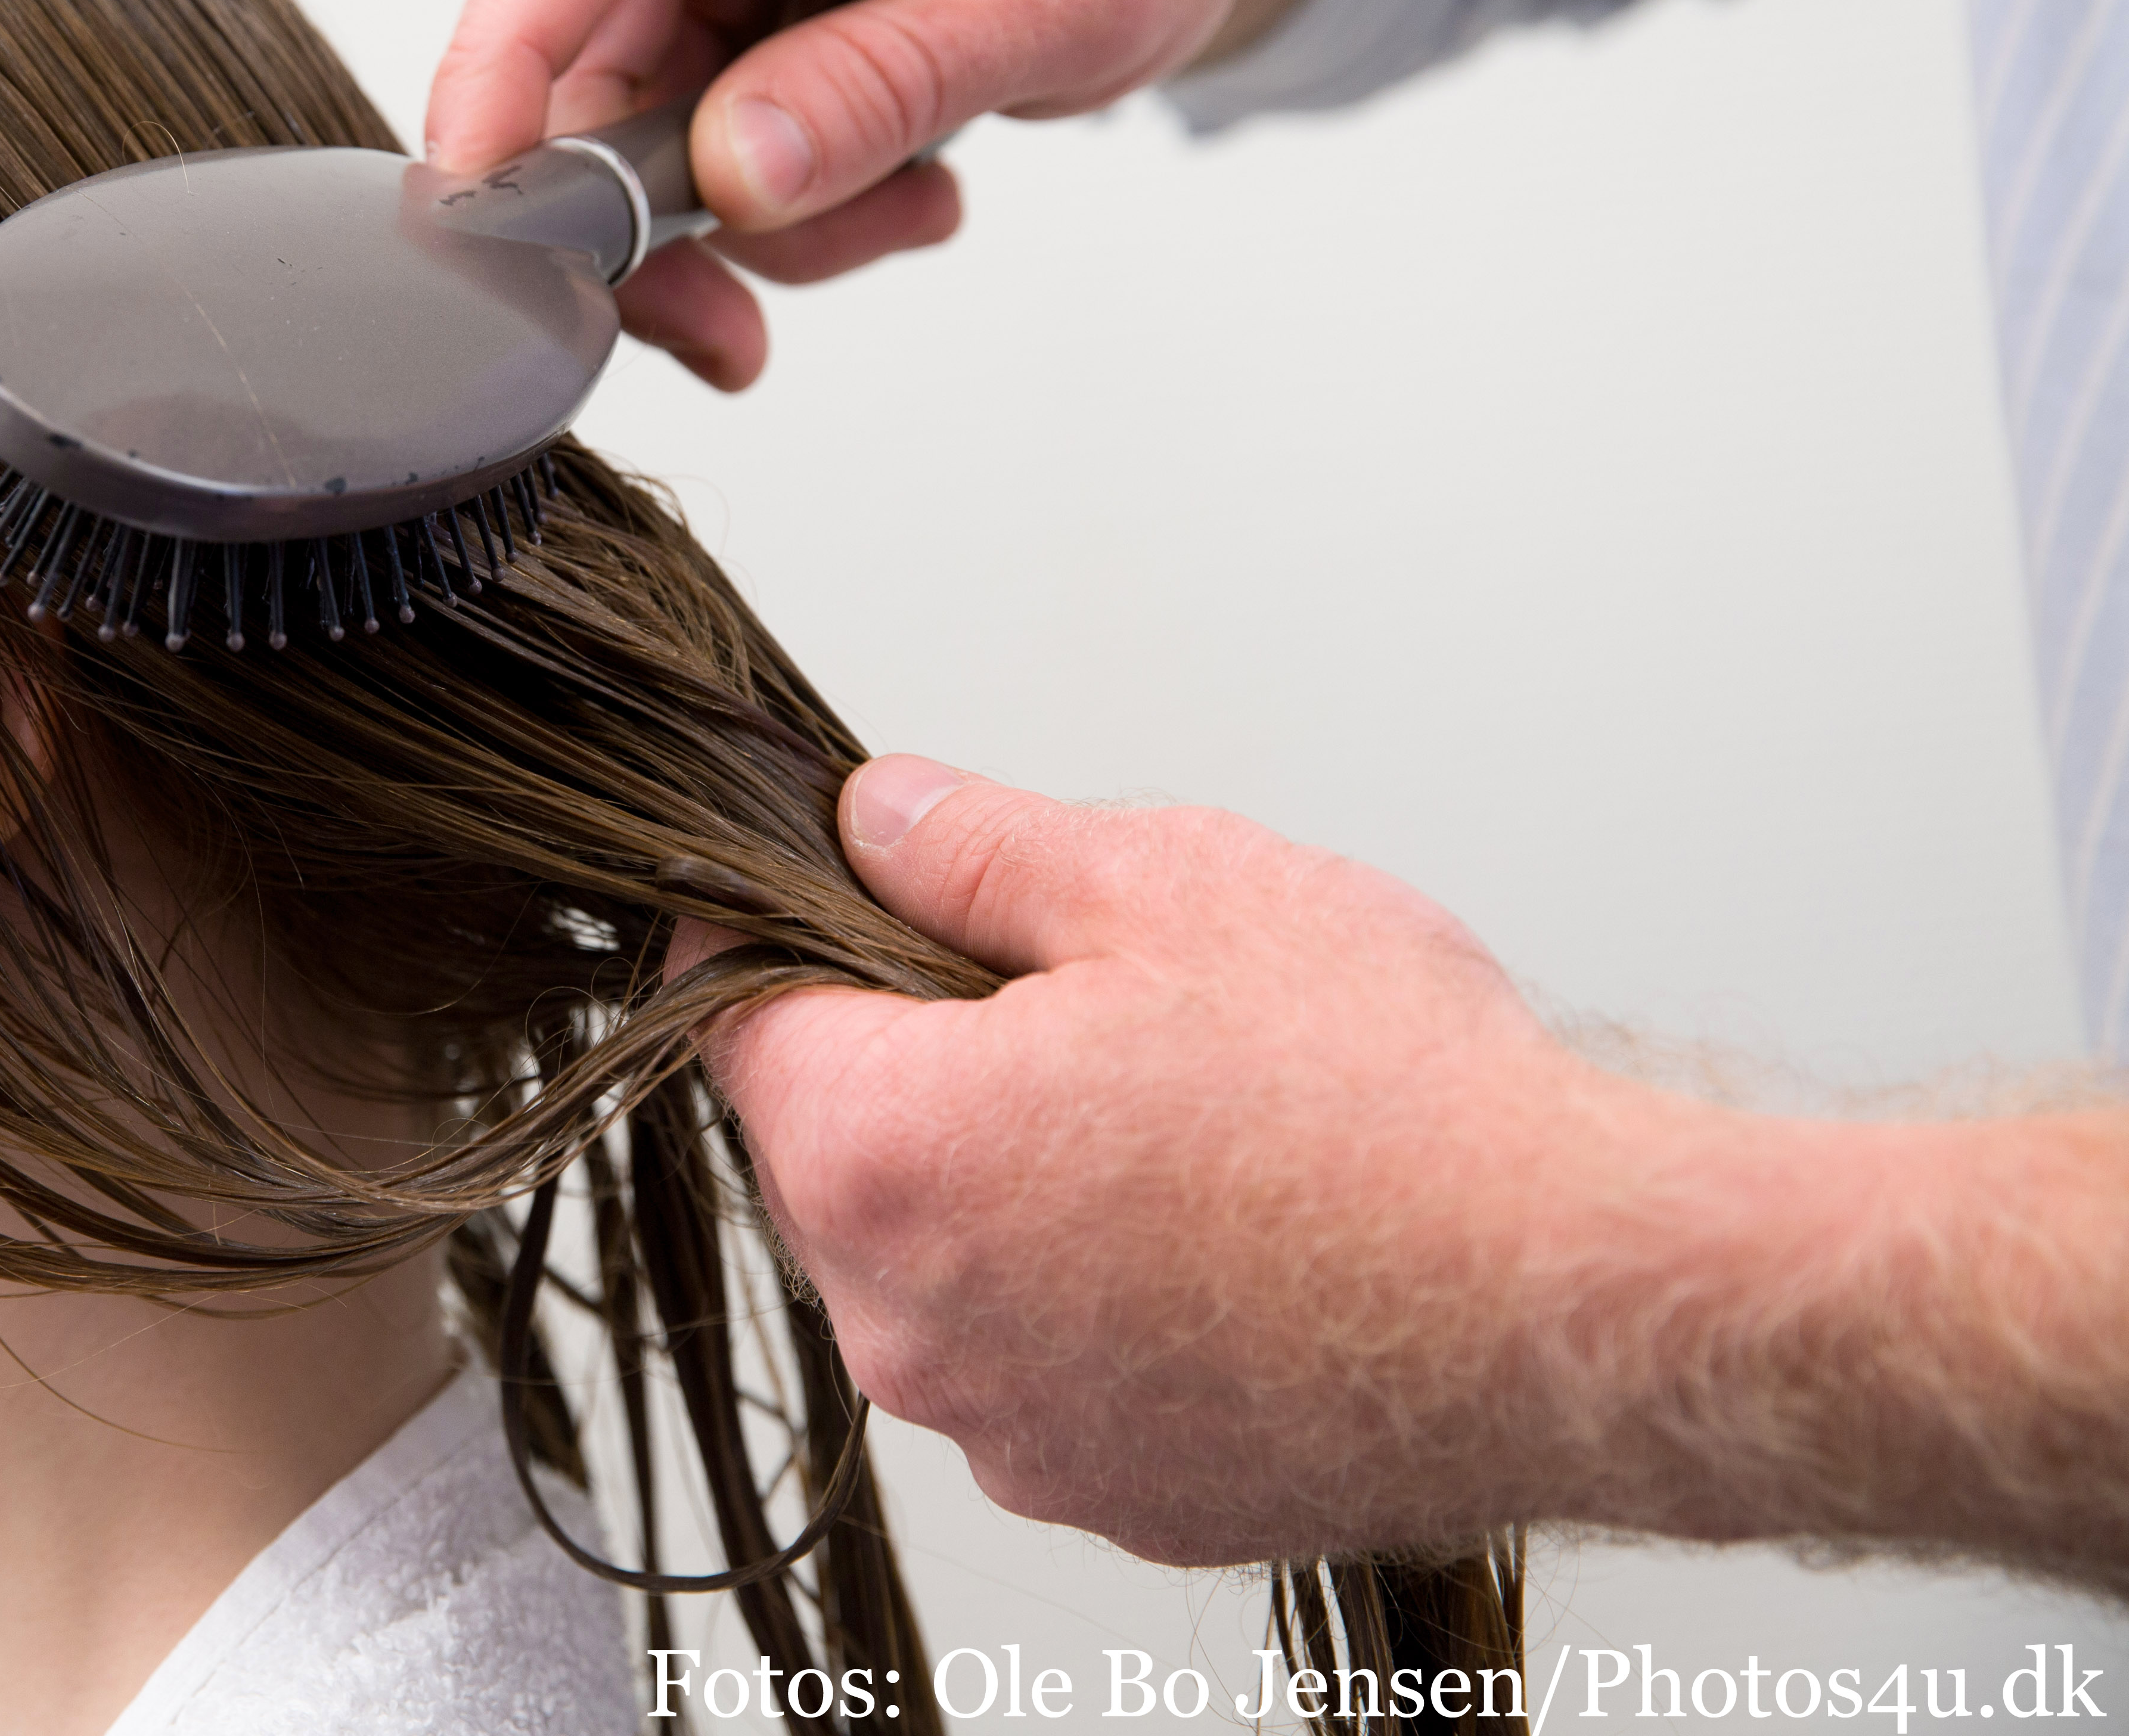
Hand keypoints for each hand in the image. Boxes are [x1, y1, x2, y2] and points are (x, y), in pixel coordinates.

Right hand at [426, 0, 1360, 389]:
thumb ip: (895, 80)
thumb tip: (737, 174)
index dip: (506, 63)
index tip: (483, 207)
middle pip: (582, 56)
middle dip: (658, 222)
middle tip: (742, 337)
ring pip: (628, 122)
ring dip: (756, 217)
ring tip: (914, 198)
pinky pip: (676, 128)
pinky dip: (772, 194)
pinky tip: (891, 175)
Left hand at [690, 758, 2128, 1579]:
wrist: (1583, 1303)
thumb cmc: (1389, 1104)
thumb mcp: (1162, 884)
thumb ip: (973, 850)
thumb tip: (876, 818)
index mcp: (883, 1155)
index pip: (726, 1021)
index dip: (759, 934)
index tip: (805, 893)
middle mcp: (911, 1325)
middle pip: (827, 1153)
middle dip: (901, 1061)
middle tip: (1047, 991)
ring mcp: (1011, 1431)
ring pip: (937, 1268)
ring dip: (1003, 1185)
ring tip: (1170, 1117)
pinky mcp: (1118, 1491)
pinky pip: (1043, 1366)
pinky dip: (1091, 1296)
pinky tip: (1220, 1231)